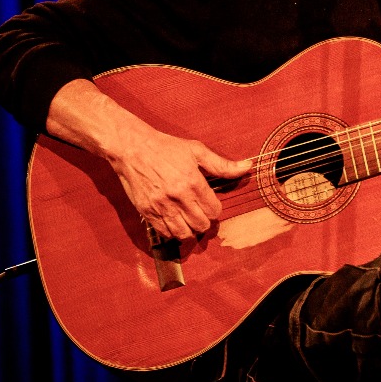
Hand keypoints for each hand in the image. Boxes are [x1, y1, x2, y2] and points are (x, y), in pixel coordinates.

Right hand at [110, 128, 250, 240]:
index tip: (211, 204)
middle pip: (201, 225)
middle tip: (202, 213)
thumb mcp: (197, 151)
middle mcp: (177, 197)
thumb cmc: (166, 147)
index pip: (214, 210)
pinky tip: (175, 221)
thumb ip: (222, 164)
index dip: (216, 209)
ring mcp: (160, 206)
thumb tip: (247, 167)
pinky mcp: (147, 211)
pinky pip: (164, 233)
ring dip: (190, 230)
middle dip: (205, 221)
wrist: (132, 148)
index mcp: (192, 182)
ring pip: (183, 234)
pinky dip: (173, 232)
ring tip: (189, 220)